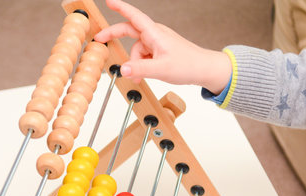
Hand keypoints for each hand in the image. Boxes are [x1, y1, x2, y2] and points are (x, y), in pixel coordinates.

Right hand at [94, 0, 231, 92]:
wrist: (205, 70)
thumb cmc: (189, 65)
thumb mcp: (161, 69)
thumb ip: (140, 69)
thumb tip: (122, 69)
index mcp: (155, 33)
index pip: (134, 16)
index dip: (120, 7)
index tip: (109, 1)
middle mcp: (156, 35)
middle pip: (130, 31)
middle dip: (115, 35)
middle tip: (100, 41)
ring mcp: (159, 43)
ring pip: (138, 49)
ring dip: (135, 62)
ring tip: (139, 77)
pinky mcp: (162, 51)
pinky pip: (146, 55)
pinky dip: (143, 65)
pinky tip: (146, 75)